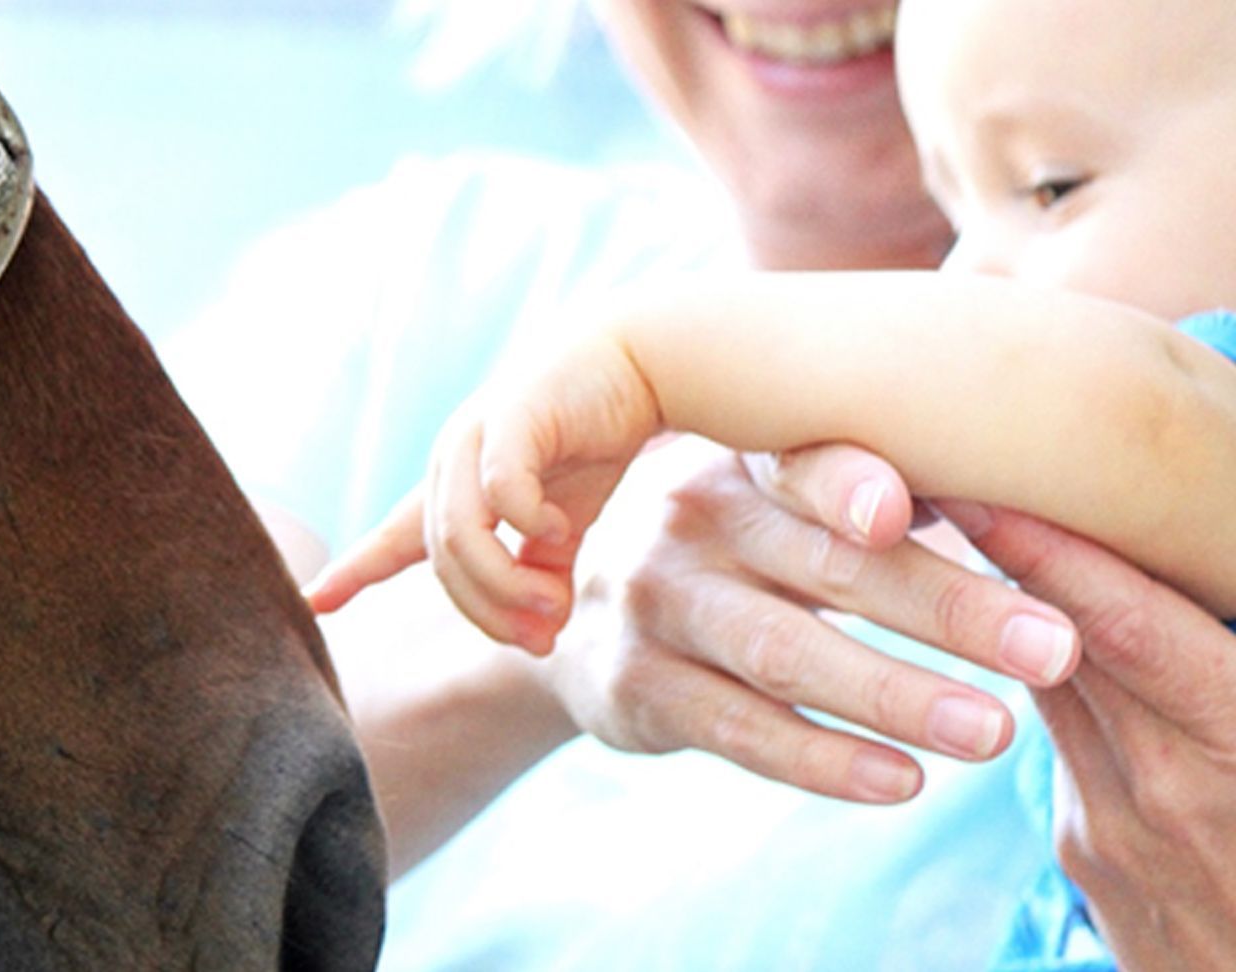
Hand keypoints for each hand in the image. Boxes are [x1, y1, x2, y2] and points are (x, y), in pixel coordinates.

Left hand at [307, 338, 660, 653]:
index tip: (314, 602)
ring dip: (505, 584)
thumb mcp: (564, 523)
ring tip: (553, 606)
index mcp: (455, 486)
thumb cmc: (593, 440)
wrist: (638, 362)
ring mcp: (474, 436)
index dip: (355, 571)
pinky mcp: (512, 416)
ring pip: (458, 534)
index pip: (395, 537)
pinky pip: (500, 489)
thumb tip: (542, 638)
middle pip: (443, 560)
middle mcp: (451, 461)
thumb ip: (544, 576)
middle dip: (491, 611)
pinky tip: (561, 529)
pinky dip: (528, 521)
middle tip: (542, 640)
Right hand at [530, 438, 1083, 801]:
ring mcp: (653, 600)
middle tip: (1054, 651)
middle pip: (825, 567)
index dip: (866, 486)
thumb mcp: (770, 491)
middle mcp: (686, 517)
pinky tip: (902, 780)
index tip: (955, 515)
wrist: (564, 603)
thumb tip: (1032, 486)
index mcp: (738, 457)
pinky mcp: (634, 685)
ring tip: (994, 734)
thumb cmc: (729, 538)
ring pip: (784, 654)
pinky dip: (823, 760)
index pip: (807, 465)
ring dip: (895, 696)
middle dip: (949, 609)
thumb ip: (869, 486)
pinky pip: (739, 728)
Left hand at [943, 501, 1235, 970]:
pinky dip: (1048, 681)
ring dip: (1011, 611)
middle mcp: (1167, 788)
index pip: (1128, 633)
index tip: (988, 488)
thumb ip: (1230, 659)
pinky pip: (1061, 743)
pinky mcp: (1090, 855)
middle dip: (1010, 560)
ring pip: (1050, 688)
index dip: (1054, 555)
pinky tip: (1019, 624)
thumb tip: (1213, 589)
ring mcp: (1116, 827)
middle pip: (1065, 644)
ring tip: (971, 518)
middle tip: (950, 469)